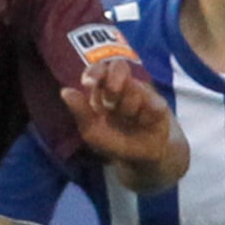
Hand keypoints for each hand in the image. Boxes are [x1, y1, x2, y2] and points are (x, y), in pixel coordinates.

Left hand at [62, 58, 184, 190]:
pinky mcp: (159, 102)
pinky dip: (145, 116)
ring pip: (134, 88)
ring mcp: (141, 92)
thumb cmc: (115, 142)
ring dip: (128, 108)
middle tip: (110, 103)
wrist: (143, 158)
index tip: (90, 83)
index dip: (95, 72)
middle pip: (119, 66)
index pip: (98, 69)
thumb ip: (80, 112)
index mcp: (102, 90)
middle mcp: (122, 87)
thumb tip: (65, 91)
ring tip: (129, 120)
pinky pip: (151, 103)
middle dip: (113, 84)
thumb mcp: (93, 133)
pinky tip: (144, 123)